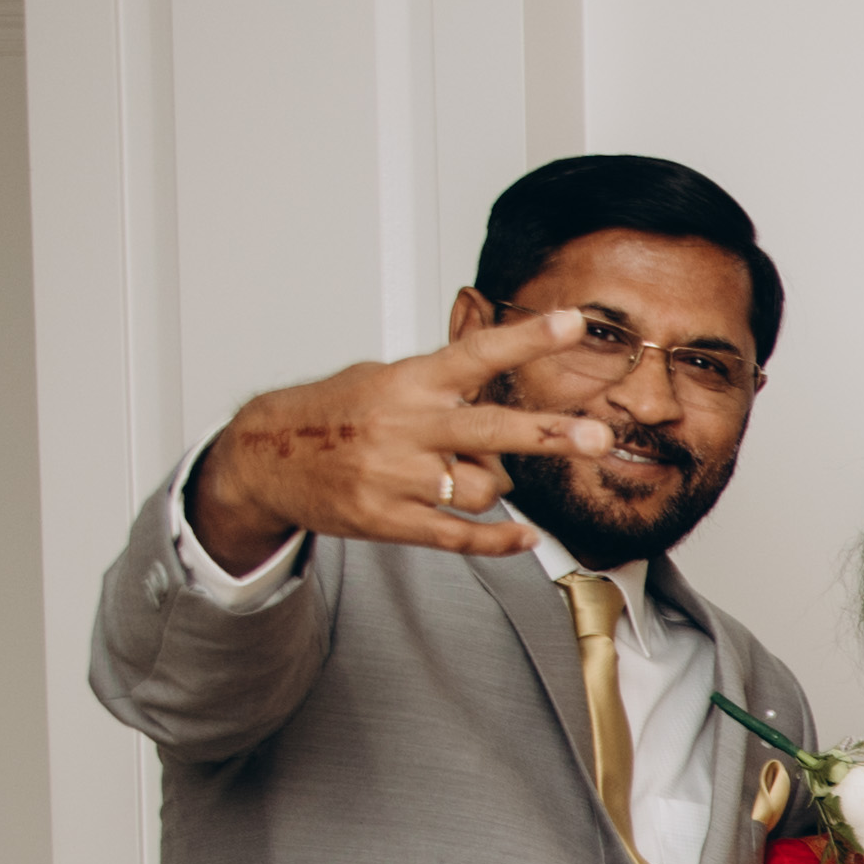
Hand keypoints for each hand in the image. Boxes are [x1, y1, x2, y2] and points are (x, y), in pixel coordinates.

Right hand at [189, 315, 622, 568]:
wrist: (264, 457)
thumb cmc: (335, 414)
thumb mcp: (383, 379)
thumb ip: (442, 389)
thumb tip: (501, 405)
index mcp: (408, 382)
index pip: (477, 355)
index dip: (527, 339)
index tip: (573, 323)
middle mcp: (405, 426)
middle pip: (490, 429)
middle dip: (548, 434)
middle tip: (599, 437)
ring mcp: (396, 476)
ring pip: (482, 489)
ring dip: (491, 486)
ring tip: (462, 475)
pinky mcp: (388, 520)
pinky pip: (458, 536)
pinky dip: (497, 540)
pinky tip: (523, 536)